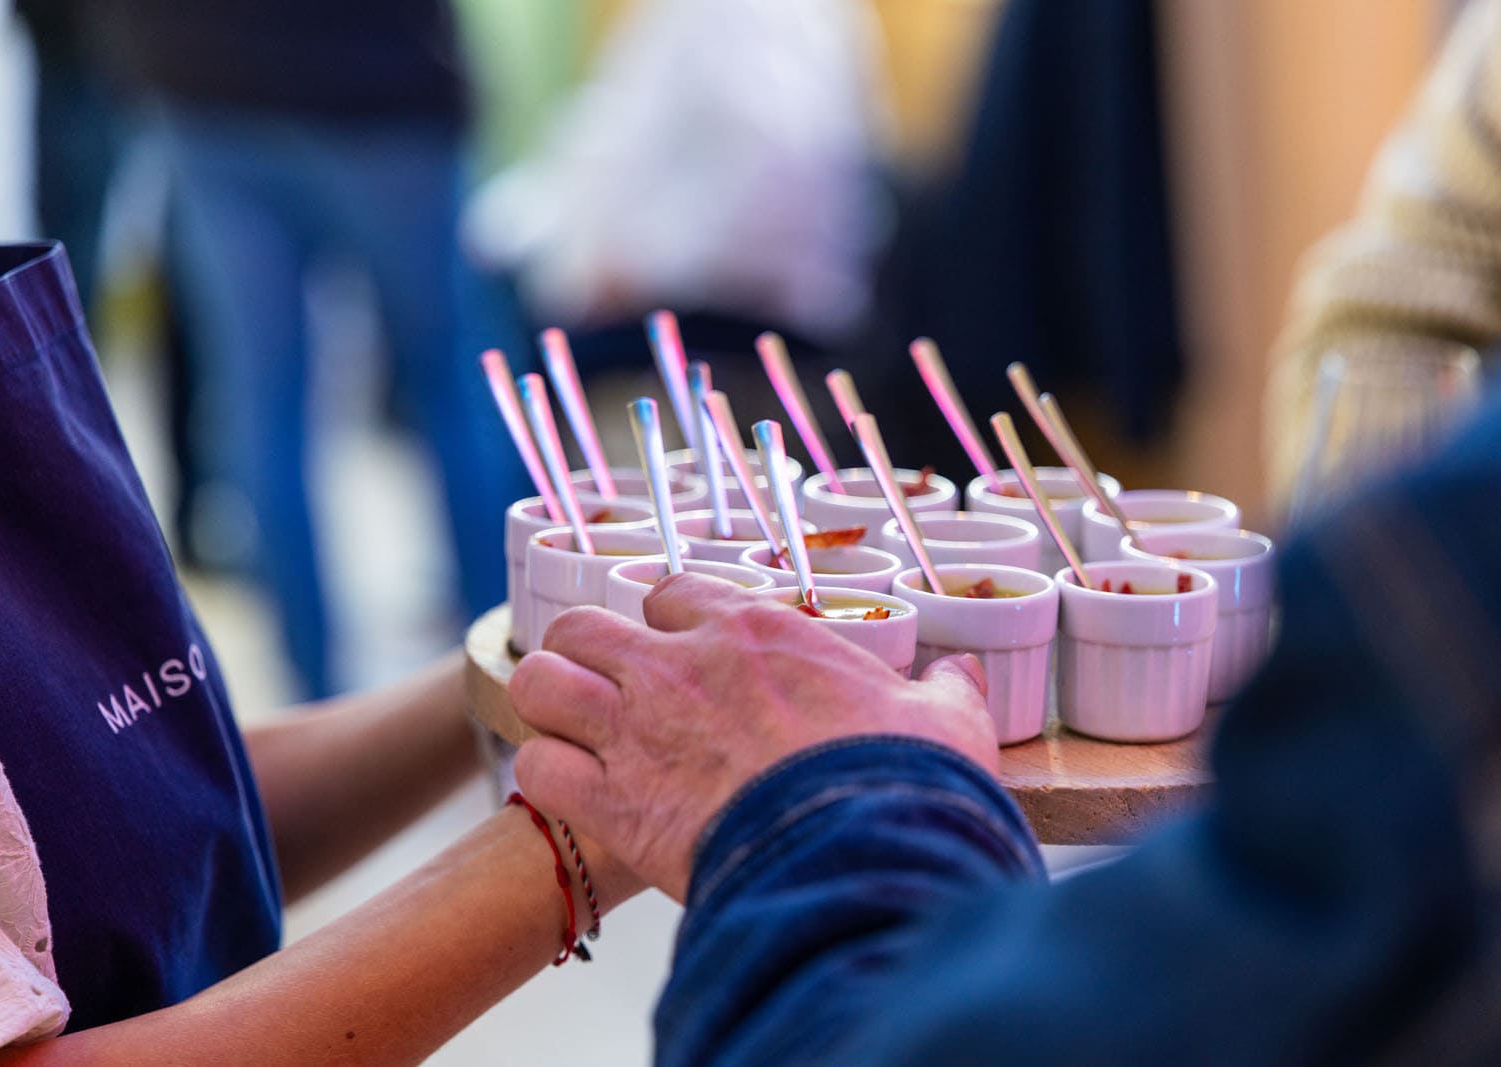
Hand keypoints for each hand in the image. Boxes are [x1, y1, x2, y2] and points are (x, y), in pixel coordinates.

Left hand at [509, 573, 995, 899]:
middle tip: (610, 692)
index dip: (665, 620)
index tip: (677, 650)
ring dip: (550, 706)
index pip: (668, 591)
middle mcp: (678, 666)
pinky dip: (547, 780)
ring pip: (538, 681)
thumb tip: (963, 674)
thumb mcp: (944, 719)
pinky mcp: (614, 802)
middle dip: (585, 654)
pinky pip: (536, 769)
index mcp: (750, 630)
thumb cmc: (904, 781)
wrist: (865, 855)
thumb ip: (944, 688)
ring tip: (576, 735)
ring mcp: (637, 729)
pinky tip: (576, 796)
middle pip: (581, 625)